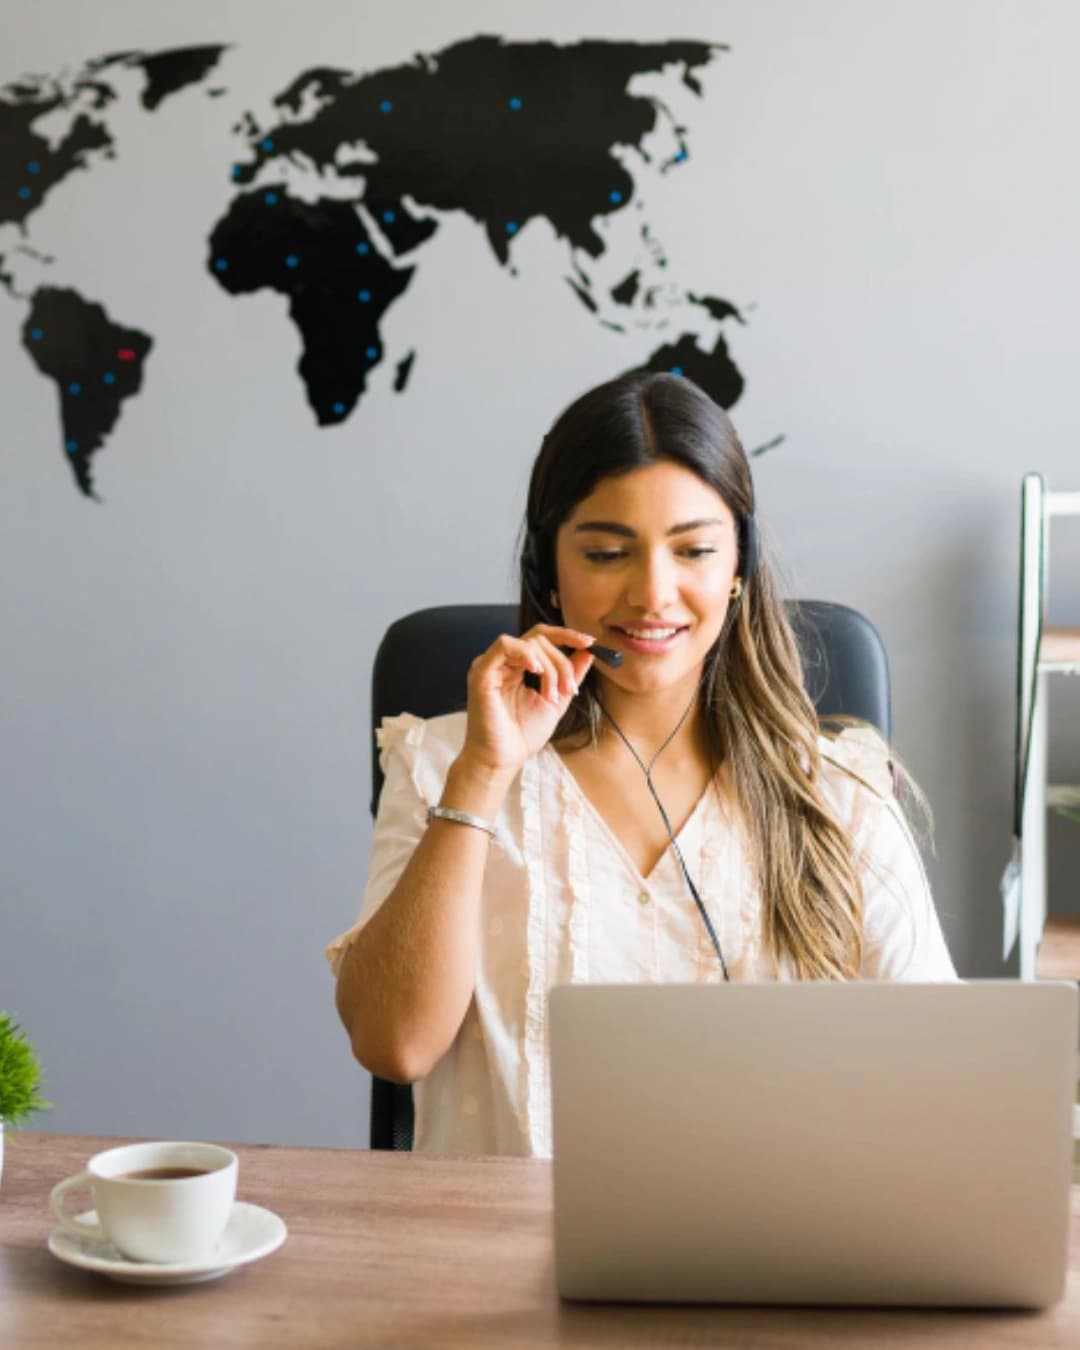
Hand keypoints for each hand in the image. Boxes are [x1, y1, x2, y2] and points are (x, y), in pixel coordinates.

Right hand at [460, 626, 595, 775]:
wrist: (504, 759)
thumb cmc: (523, 734)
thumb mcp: (557, 700)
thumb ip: (571, 675)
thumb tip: (588, 651)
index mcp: (517, 667)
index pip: (541, 638)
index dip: (566, 635)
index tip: (589, 642)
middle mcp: (503, 662)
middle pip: (539, 639)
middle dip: (562, 662)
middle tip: (569, 688)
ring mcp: (491, 665)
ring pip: (528, 642)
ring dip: (549, 666)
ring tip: (551, 695)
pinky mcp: (482, 672)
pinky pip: (505, 645)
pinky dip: (526, 653)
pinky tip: (536, 671)